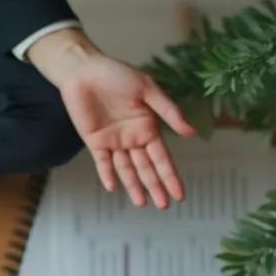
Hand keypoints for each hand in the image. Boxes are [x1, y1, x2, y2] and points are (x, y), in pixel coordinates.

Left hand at [28, 28, 196, 207]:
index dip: (170, 176)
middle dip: (156, 186)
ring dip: (134, 185)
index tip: (180, 194)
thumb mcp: (148, 89)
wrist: (84, 69)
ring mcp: (113, 141)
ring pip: (126, 169)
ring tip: (143, 203)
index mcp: (148, 127)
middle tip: (164, 205)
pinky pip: (102, 162)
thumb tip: (191, 133)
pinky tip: (114, 187)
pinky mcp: (94, 141)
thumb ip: (168, 111)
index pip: (162, 158)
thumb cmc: (117, 74)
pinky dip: (108, 174)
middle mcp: (133, 138)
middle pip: (146, 168)